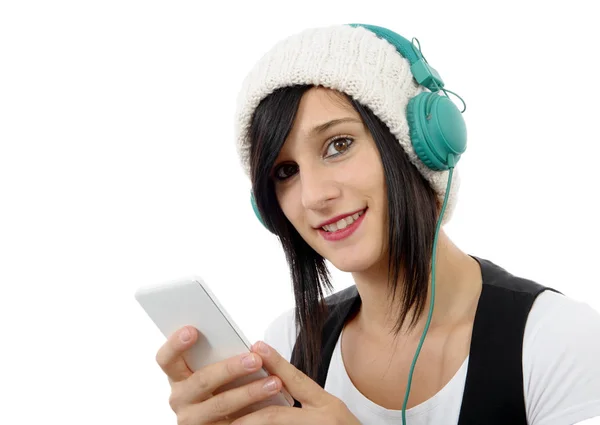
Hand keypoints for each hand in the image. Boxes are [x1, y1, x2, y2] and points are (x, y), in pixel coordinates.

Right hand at [155, 326, 289, 424]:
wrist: (227, 418)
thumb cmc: (223, 384)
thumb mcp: (215, 369)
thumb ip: (219, 355)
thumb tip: (245, 342)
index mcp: (177, 376)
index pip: (166, 359)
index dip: (175, 344)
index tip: (192, 330)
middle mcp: (180, 399)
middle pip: (201, 381)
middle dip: (230, 369)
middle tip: (255, 360)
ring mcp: (193, 420)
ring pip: (221, 404)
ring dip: (250, 393)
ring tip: (274, 383)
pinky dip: (254, 415)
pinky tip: (272, 407)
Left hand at [231, 341, 361, 424]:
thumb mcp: (331, 411)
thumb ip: (307, 398)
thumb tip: (276, 382)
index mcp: (329, 408)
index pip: (297, 381)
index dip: (276, 363)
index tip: (255, 346)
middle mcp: (324, 421)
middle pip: (275, 415)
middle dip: (245, 412)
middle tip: (220, 405)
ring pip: (273, 424)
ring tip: (225, 423)